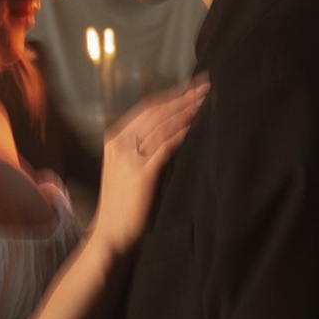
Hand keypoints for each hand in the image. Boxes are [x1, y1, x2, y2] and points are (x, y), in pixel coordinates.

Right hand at [92, 76, 208, 257]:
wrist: (111, 232)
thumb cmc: (123, 203)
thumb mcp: (127, 168)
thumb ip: (142, 148)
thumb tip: (171, 128)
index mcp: (115, 139)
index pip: (147, 108)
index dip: (171, 95)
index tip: (192, 86)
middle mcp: (120, 144)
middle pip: (156, 111)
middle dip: (183, 96)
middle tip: (206, 85)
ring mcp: (129, 159)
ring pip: (162, 126)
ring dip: (186, 110)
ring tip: (206, 100)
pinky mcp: (141, 174)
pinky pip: (165, 147)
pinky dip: (182, 133)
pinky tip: (197, 125)